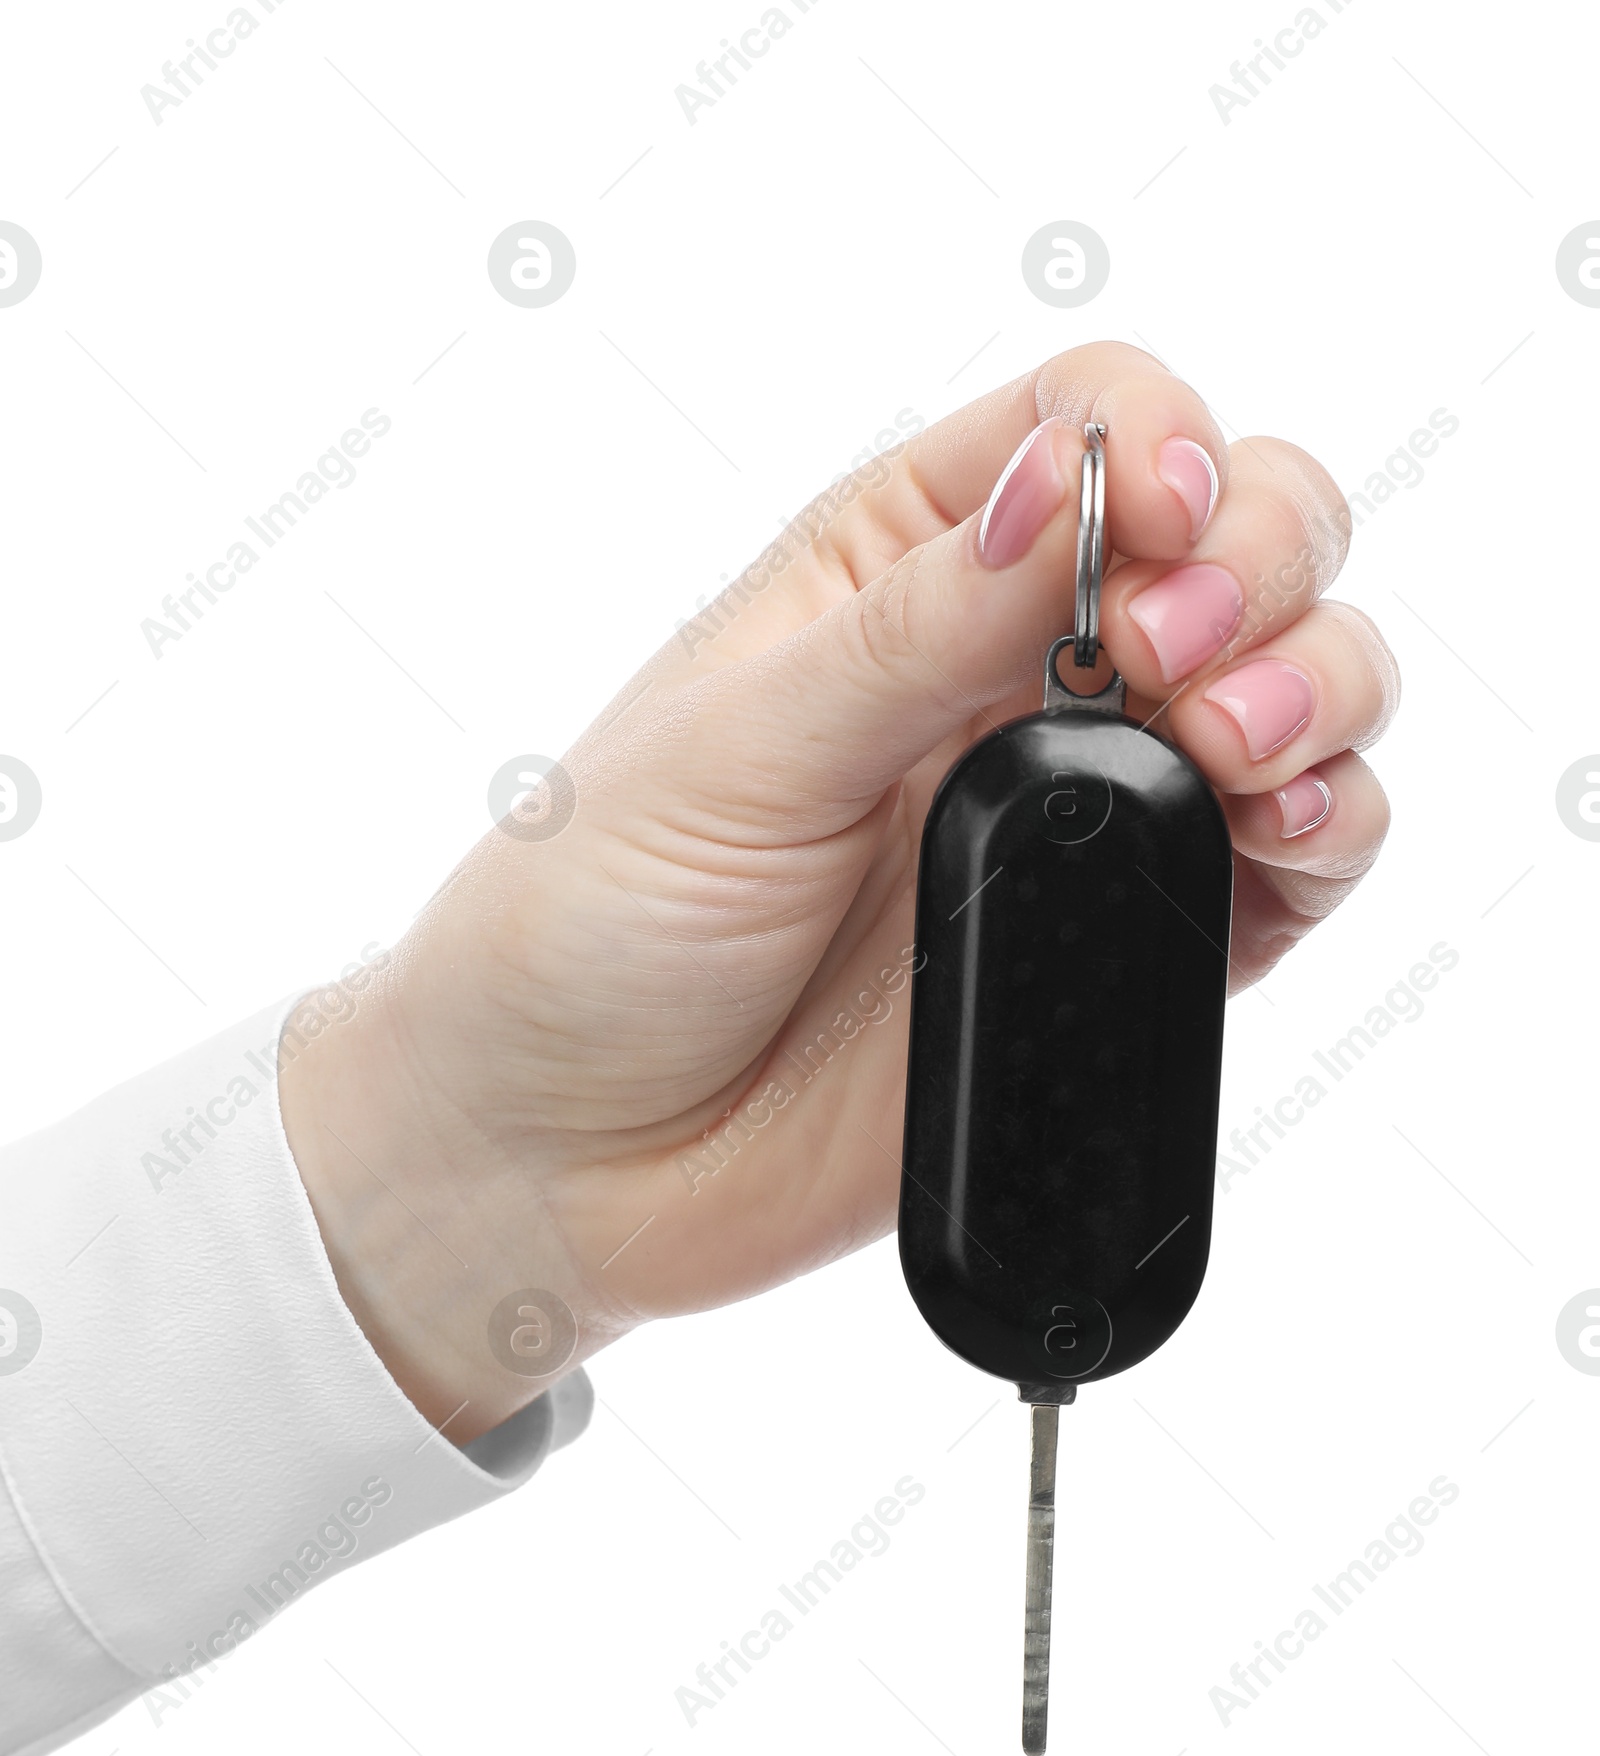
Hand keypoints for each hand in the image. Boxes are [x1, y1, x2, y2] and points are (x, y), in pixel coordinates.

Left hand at [280, 342, 1397, 1440]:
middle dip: (1264, 556)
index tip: (1151, 532)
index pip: (1092, 422)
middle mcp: (1011, 670)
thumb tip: (1069, 488)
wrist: (567, 1157)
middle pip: (1234, 532)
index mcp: (899, 569)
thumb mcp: (732, 749)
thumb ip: (914, 629)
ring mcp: (1079, 810)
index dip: (1160, 445)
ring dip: (1320, 684)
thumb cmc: (592, 925)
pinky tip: (1284, 831)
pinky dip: (1331, 826)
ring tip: (1240, 748)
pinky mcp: (1122, 945)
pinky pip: (1282, 864)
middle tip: (1183, 655)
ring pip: (1292, 685)